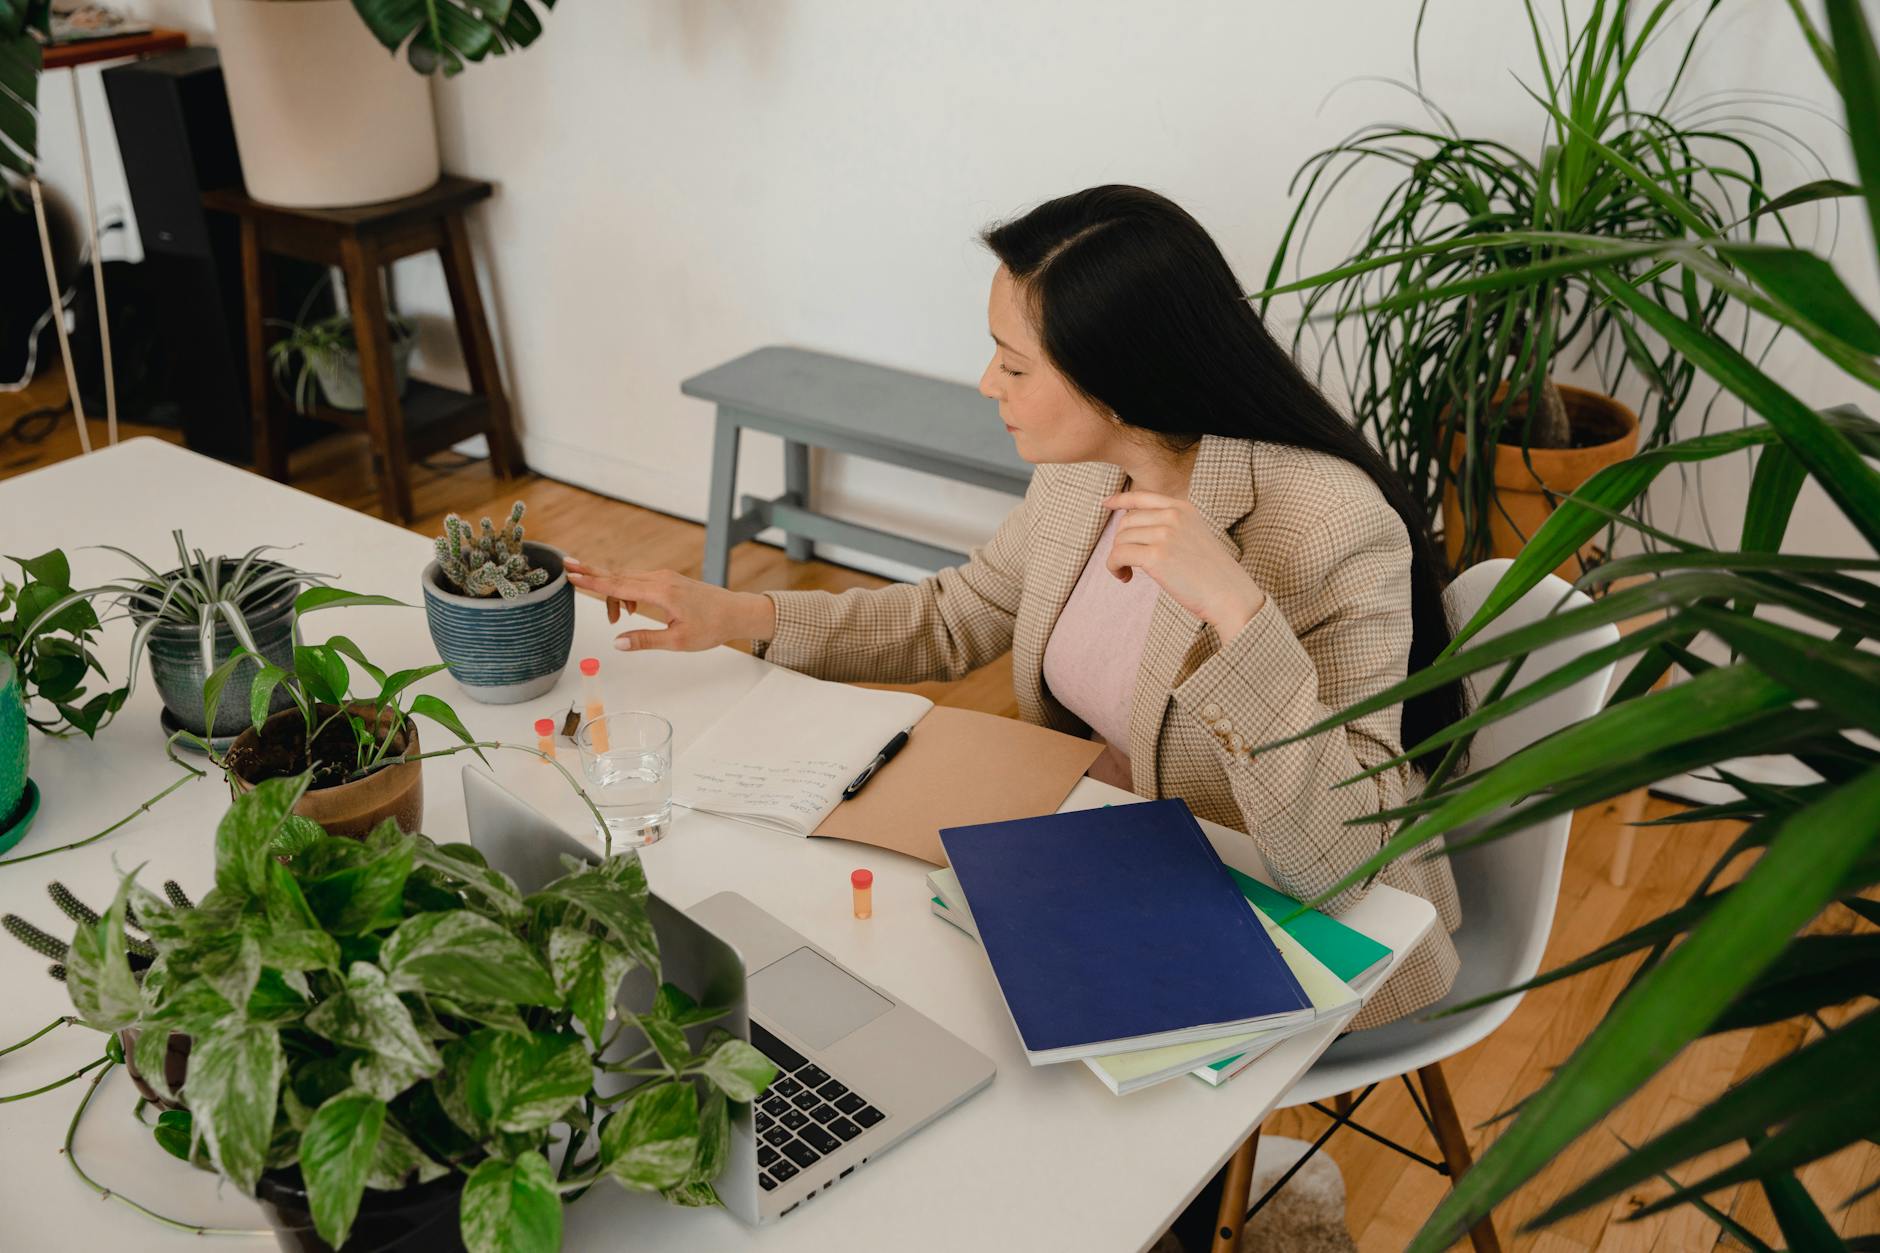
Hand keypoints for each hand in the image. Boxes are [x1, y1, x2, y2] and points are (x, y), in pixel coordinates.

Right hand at [564, 561, 775, 651]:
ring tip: (616, 619)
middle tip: (567, 569)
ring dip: (614, 594)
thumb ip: (645, 640)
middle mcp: (660, 579)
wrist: (736, 612)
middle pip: (617, 576)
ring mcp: (664, 577)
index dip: (592, 580)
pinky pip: (638, 581)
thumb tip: (618, 642)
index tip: (571, 573)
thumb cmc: (712, 627)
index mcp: (660, 592)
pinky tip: (631, 610)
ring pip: (627, 579)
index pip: (618, 585)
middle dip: (592, 575)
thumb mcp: (678, 641)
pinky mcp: (668, 580)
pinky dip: (627, 592)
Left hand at [1102, 491, 1266, 638]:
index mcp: (1183, 508)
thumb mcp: (1194, 536)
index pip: (1143, 497)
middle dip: (1122, 543)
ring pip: (1120, 539)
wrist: (1230, 594)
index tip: (1106, 503)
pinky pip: (1118, 555)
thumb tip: (1131, 527)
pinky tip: (1125, 578)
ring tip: (1129, 573)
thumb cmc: (1212, 573)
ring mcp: (1164, 534)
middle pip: (1126, 523)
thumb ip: (1170, 526)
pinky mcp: (1156, 556)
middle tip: (1129, 564)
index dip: (1121, 499)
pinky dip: (1114, 568)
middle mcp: (1173, 516)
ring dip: (1117, 558)